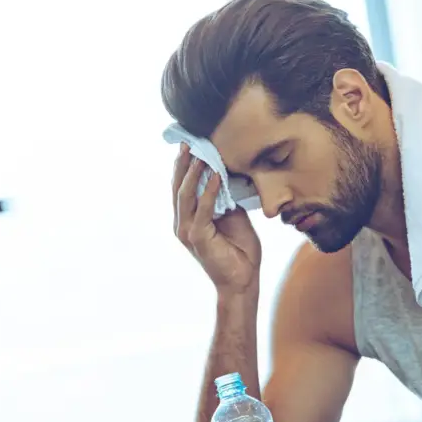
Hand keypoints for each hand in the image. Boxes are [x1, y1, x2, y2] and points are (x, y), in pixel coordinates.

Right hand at [172, 145, 261, 294]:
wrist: (242, 280)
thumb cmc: (239, 250)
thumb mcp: (233, 217)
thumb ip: (226, 198)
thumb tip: (228, 174)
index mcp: (188, 218)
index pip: (181, 187)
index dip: (184, 166)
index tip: (190, 144)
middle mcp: (183, 223)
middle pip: (178, 187)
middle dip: (183, 163)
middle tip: (190, 141)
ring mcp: (188, 231)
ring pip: (186, 195)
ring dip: (194, 172)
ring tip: (202, 153)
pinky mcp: (198, 238)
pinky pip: (203, 209)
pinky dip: (210, 191)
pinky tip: (217, 175)